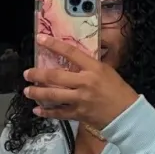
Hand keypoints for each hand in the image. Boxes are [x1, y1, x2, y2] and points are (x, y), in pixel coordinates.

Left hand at [24, 34, 138, 129]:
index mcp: (94, 68)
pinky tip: (37, 110)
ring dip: (37, 93)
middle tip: (27, 73)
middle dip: (38, 74)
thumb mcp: (106, 71)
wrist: (127, 114)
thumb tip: (71, 60)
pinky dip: (47, 112)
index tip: (40, 39)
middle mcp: (85, 82)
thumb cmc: (119, 90)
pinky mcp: (79, 114)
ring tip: (27, 91)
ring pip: (53, 95)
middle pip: (56, 76)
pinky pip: (59, 113)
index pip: (71, 53)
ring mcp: (81, 99)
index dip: (54, 45)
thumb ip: (89, 66)